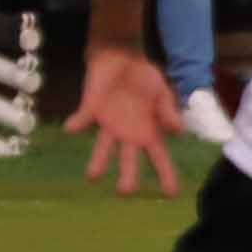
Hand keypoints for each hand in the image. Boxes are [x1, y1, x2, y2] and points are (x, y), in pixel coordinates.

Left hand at [66, 46, 185, 199]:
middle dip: (127, 176)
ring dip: (98, 161)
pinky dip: (77, 123)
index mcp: (148, 131)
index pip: (159, 158)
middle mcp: (127, 133)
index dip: (166, 175)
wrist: (120, 56)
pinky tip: (71, 128)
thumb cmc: (144, 77)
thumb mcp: (162, 91)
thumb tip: (179, 131)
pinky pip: (83, 118)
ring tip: (93, 177)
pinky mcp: (91, 109)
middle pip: (128, 160)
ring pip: (102, 147)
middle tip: (125, 192)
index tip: (171, 194)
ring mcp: (108, 123)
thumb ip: (168, 110)